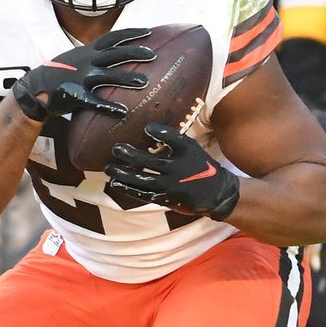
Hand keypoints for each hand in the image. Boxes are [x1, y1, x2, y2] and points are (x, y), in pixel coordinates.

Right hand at [10, 28, 153, 122]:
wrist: (37, 87)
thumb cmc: (63, 73)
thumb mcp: (79, 58)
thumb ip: (97, 56)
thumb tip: (119, 55)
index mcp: (89, 51)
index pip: (112, 38)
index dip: (130, 33)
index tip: (148, 31)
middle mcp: (87, 61)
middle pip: (114, 54)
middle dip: (134, 52)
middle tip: (153, 54)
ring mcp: (81, 77)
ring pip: (107, 76)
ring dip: (126, 78)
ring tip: (144, 82)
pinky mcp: (75, 95)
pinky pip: (94, 101)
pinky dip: (108, 106)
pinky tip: (123, 112)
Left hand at [105, 123, 239, 220]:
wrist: (216, 192)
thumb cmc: (200, 166)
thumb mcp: (192, 147)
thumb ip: (173, 140)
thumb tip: (147, 128)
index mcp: (187, 151)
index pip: (173, 138)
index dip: (159, 132)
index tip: (147, 128)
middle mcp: (178, 168)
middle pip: (150, 161)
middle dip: (130, 155)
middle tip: (115, 149)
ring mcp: (171, 185)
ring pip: (143, 180)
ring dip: (124, 175)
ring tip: (109, 168)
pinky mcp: (166, 198)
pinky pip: (144, 194)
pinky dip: (129, 189)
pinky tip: (116, 184)